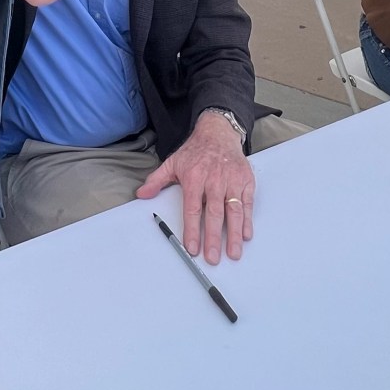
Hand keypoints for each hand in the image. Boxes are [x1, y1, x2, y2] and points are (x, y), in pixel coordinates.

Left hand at [135, 112, 253, 264]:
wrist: (218, 132)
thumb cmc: (195, 151)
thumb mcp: (172, 162)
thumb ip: (157, 180)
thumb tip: (141, 194)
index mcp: (194, 177)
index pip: (192, 209)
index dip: (192, 230)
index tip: (192, 247)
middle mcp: (214, 180)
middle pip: (214, 213)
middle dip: (213, 238)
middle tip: (213, 257)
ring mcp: (232, 180)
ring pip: (233, 211)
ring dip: (234, 234)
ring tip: (233, 253)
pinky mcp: (246, 181)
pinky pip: (247, 203)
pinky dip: (247, 220)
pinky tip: (245, 234)